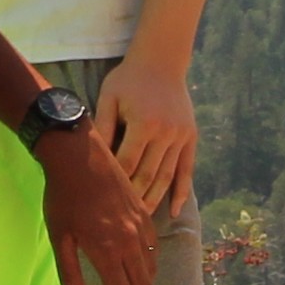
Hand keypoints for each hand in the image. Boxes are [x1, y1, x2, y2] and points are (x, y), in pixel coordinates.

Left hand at [33, 129, 156, 284]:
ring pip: (151, 267)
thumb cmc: (62, 196)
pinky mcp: (143, 211)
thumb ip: (69, 274)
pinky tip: (145, 269)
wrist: (77, 154)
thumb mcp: (59, 237)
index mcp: (107, 250)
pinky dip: (152, 264)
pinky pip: (154, 246)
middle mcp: (129, 241)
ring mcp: (140, 224)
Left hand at [98, 58, 200, 220]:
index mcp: (144, 124)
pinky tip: (173, 212)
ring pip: (167, 177)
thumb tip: (93, 158)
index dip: (116, 183)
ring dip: (154, 201)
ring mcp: (181, 136)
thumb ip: (103, 127)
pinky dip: (180, 192)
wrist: (162, 60)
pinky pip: (186, 170)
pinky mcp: (191, 137)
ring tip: (141, 222)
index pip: (127, 163)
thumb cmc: (128, 79)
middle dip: (133, 200)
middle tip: (119, 223)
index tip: (103, 202)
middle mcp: (166, 133)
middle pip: (148, 176)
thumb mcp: (109, 98)